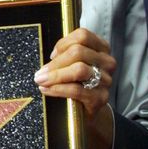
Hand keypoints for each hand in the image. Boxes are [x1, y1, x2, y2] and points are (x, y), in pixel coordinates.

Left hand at [34, 27, 115, 148]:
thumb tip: (53, 55)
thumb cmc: (76, 84)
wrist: (85, 112)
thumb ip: (65, 55)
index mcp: (101, 48)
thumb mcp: (72, 65)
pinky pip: (76, 90)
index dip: (63, 43)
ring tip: (40, 80)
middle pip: (78, 52)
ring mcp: (106, 80)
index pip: (82, 35)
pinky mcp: (100, 98)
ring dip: (55, 75)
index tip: (52, 55)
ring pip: (79, 70)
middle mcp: (107, 62)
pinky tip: (46, 90)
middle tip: (40, 73)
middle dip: (55, 63)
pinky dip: (57, 89)